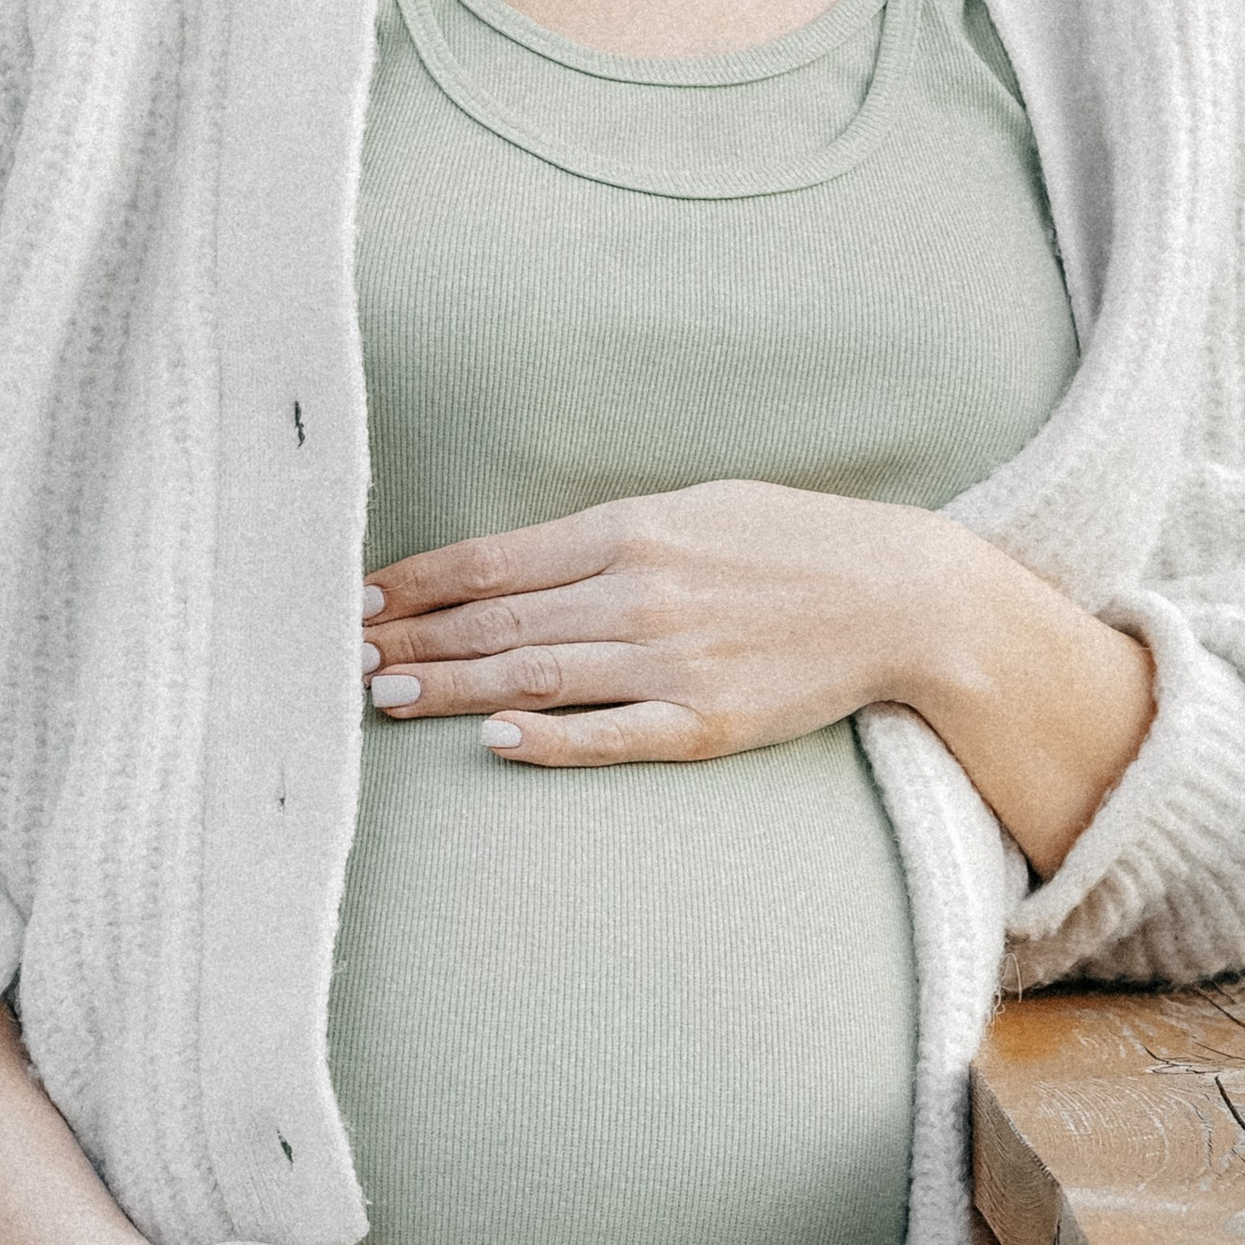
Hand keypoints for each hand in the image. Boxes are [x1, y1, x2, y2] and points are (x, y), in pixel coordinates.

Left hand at [362, 479, 1156, 870]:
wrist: (899, 596)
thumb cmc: (792, 544)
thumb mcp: (698, 507)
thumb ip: (610, 534)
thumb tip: (520, 563)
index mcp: (634, 529)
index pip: (497, 559)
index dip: (421, 580)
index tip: (362, 598)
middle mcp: (642, 592)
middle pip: (500, 620)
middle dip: (415, 638)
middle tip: (344, 656)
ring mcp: (673, 661)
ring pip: (536, 677)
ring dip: (451, 687)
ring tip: (385, 696)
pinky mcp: (707, 722)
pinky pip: (611, 736)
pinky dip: (549, 737)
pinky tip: (493, 738)